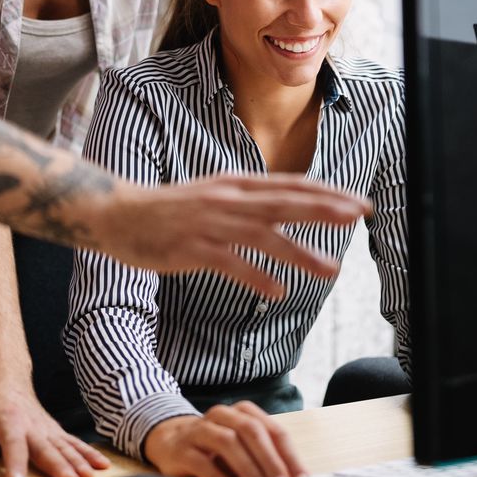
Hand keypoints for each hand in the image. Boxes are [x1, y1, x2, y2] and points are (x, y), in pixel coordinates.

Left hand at [0, 368, 109, 476]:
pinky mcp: (54, 429)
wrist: (4, 370)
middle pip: (45, 447)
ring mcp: (45, 426)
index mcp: (7, 421)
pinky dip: (88, 454)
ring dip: (78, 461)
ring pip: (64, 445)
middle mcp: (30, 423)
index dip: (14, 462)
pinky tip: (101, 468)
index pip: (11, 443)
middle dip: (57, 465)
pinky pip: (73, 443)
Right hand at [78, 176, 366, 298]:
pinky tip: (278, 292)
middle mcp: (227, 199)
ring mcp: (209, 224)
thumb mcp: (215, 195)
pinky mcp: (191, 249)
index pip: (291, 185)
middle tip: (360, 214)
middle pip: (285, 202)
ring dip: (299, 251)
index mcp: (236, 184)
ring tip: (330, 269)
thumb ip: (250, 202)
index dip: (327, 192)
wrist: (117, 213)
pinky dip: (255, 276)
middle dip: (325, 209)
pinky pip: (229, 263)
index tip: (359, 203)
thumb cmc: (169, 209)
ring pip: (263, 235)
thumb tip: (287, 209)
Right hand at [144, 402, 309, 476]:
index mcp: (243, 413)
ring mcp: (199, 429)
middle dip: (271, 462)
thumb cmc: (215, 448)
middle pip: (252, 432)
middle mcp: (222, 415)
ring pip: (228, 442)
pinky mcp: (181, 449)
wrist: (170, 441)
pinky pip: (202, 462)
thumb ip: (264, 460)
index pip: (274, 432)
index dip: (291, 458)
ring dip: (249, 469)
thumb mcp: (243, 449)